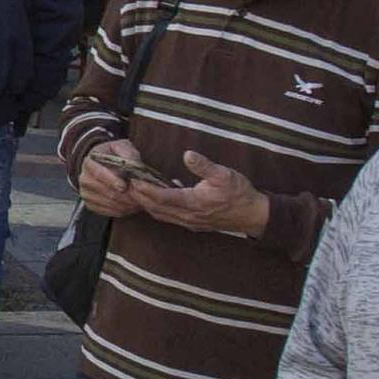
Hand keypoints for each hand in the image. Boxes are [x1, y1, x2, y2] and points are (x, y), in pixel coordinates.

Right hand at [75, 140, 146, 218]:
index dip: (112, 180)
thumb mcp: (121, 147)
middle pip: (105, 191)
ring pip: (108, 202)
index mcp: (89, 162)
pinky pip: (107, 212)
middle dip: (124, 195)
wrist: (103, 165)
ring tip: (139, 201)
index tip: (125, 186)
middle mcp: (84, 178)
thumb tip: (132, 162)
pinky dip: (121, 210)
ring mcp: (86, 193)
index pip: (98, 173)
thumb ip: (127, 152)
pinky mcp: (90, 204)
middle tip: (139, 196)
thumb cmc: (114, 155)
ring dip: (125, 204)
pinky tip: (131, 205)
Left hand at [129, 150, 270, 237]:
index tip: (132, 180)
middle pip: (156, 209)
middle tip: (125, 185)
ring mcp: (190, 222)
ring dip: (147, 204)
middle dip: (140, 197)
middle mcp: (188, 216)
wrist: (253, 215)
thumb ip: (204, 166)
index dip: (145, 190)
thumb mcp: (224, 174)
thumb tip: (187, 154)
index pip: (162, 197)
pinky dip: (158, 209)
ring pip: (161, 215)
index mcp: (194, 202)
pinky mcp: (193, 224)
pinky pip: (169, 218)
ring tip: (134, 191)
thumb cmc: (240, 193)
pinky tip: (155, 198)